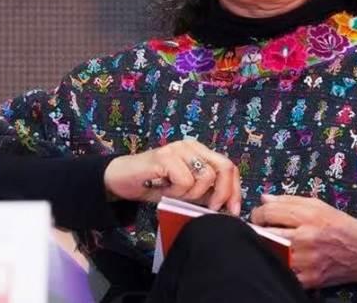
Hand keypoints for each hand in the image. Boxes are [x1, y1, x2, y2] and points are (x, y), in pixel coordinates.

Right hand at [103, 139, 240, 213]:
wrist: (121, 180)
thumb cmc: (154, 185)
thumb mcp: (185, 190)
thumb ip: (205, 192)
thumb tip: (229, 206)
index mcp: (199, 152)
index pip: (228, 167)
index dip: (235, 189)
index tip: (233, 210)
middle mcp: (191, 146)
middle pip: (224, 167)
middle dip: (222, 193)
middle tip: (210, 208)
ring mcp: (178, 149)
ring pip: (205, 177)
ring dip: (192, 194)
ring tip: (174, 194)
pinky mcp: (165, 157)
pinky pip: (185, 180)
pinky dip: (177, 192)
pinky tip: (164, 190)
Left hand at [250, 194, 356, 288]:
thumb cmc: (339, 226)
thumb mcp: (318, 205)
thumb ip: (289, 200)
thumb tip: (264, 199)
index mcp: (309, 216)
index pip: (270, 212)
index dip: (258, 213)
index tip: (259, 216)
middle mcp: (306, 238)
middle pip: (266, 233)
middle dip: (257, 230)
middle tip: (258, 229)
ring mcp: (306, 261)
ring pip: (271, 253)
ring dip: (265, 247)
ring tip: (269, 242)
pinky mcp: (308, 279)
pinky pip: (282, 272)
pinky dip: (278, 264)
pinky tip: (281, 259)